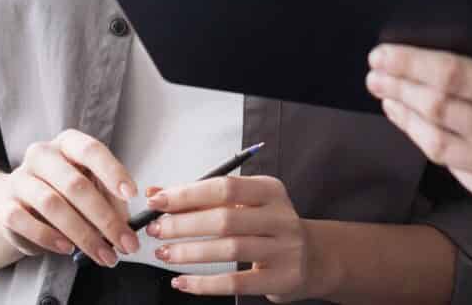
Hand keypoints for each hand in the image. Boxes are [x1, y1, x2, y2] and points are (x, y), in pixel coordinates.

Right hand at [0, 130, 140, 266]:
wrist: (17, 206)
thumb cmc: (64, 194)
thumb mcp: (91, 188)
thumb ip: (109, 199)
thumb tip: (125, 222)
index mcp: (67, 143)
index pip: (91, 150)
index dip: (113, 172)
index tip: (132, 194)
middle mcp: (41, 155)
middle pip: (75, 184)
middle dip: (105, 218)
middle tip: (126, 243)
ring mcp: (20, 179)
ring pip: (52, 204)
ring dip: (83, 234)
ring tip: (104, 255)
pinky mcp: (5, 206)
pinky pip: (24, 221)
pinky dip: (48, 237)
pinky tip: (67, 249)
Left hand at [143, 174, 327, 300]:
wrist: (315, 259)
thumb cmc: (269, 228)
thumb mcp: (244, 205)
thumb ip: (201, 199)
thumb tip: (156, 193)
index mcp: (270, 190)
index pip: (224, 187)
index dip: (187, 194)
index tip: (157, 201)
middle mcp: (280, 217)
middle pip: (225, 218)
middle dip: (183, 225)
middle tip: (156, 230)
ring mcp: (284, 249)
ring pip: (230, 249)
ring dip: (190, 252)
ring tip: (164, 254)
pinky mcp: (281, 279)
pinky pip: (236, 282)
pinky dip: (204, 284)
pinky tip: (182, 282)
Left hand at [366, 41, 471, 217]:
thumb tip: (443, 43)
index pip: (452, 77)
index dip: (410, 64)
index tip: (383, 53)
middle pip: (437, 111)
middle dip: (397, 87)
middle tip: (374, 71)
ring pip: (437, 145)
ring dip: (405, 118)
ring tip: (387, 97)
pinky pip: (455, 168)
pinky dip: (431, 143)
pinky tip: (417, 125)